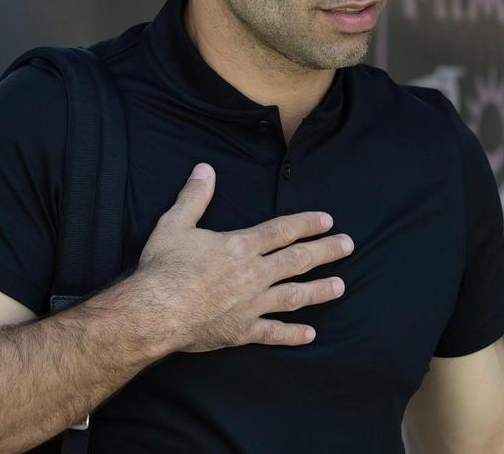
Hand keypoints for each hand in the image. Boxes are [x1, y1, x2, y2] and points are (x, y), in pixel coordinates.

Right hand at [135, 162, 352, 352]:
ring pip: (294, 296)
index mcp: (240, 247)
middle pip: (297, 261)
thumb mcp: (175, 224)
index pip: (282, 231)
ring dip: (319, 290)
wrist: (154, 313)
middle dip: (326, 252)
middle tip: (348, 246)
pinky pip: (274, 333)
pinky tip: (310, 334)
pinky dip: (293, 334)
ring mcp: (251, 305)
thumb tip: (205, 168)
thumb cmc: (163, 268)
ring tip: (340, 287)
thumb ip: (194, 196)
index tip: (328, 221)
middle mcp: (253, 275)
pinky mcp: (242, 331)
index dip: (306, 224)